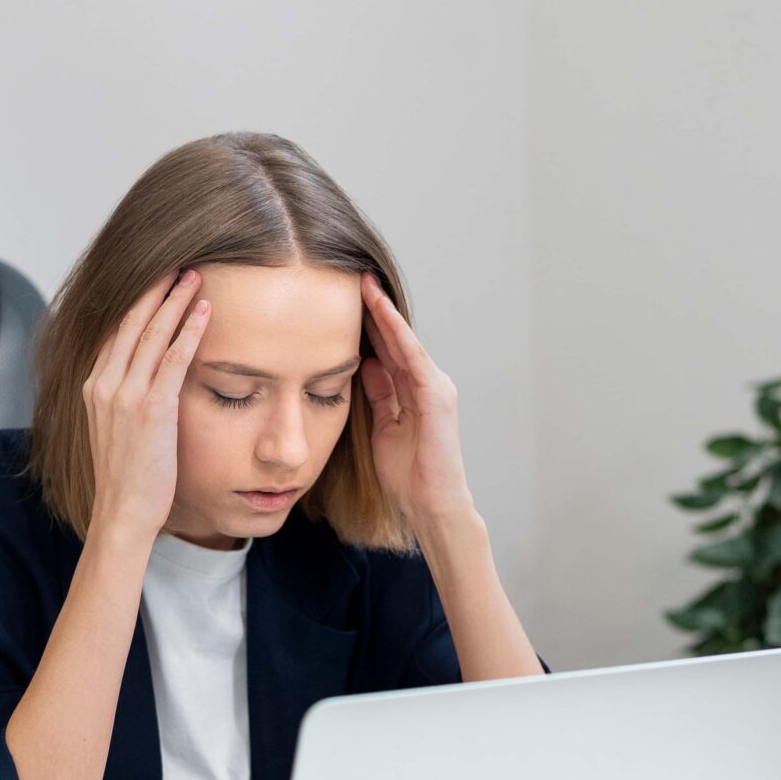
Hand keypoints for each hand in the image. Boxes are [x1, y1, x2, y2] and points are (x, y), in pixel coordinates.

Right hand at [83, 271, 209, 544]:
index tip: (156, 281)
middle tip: (176, 264)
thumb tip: (142, 380)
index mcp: (94, 386)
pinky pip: (172, 360)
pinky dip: (188, 332)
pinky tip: (203, 312)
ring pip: (151, 333)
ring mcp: (125, 395)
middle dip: (155, 290)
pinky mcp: (151, 409)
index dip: (137, 302)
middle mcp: (105, 384)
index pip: (116, 331)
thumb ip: (123, 398)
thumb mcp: (115, 428)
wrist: (122, 511)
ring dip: (174, 301)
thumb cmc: (125, 476)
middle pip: (131, 322)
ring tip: (193, 276)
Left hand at [359, 274, 475, 530]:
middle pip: (394, 338)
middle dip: (374, 307)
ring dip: (384, 311)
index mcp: (412, 391)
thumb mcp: (383, 426)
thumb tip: (364, 363)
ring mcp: (434, 386)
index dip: (367, 323)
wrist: (431, 505)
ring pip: (403, 340)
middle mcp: (426, 383)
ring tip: (364, 282)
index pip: (386, 349)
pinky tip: (381, 311)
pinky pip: (412, 357)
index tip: (344, 298)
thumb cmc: (408, 475)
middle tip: (352, 275)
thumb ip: (378, 394)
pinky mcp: (436, 395)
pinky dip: (397, 333)